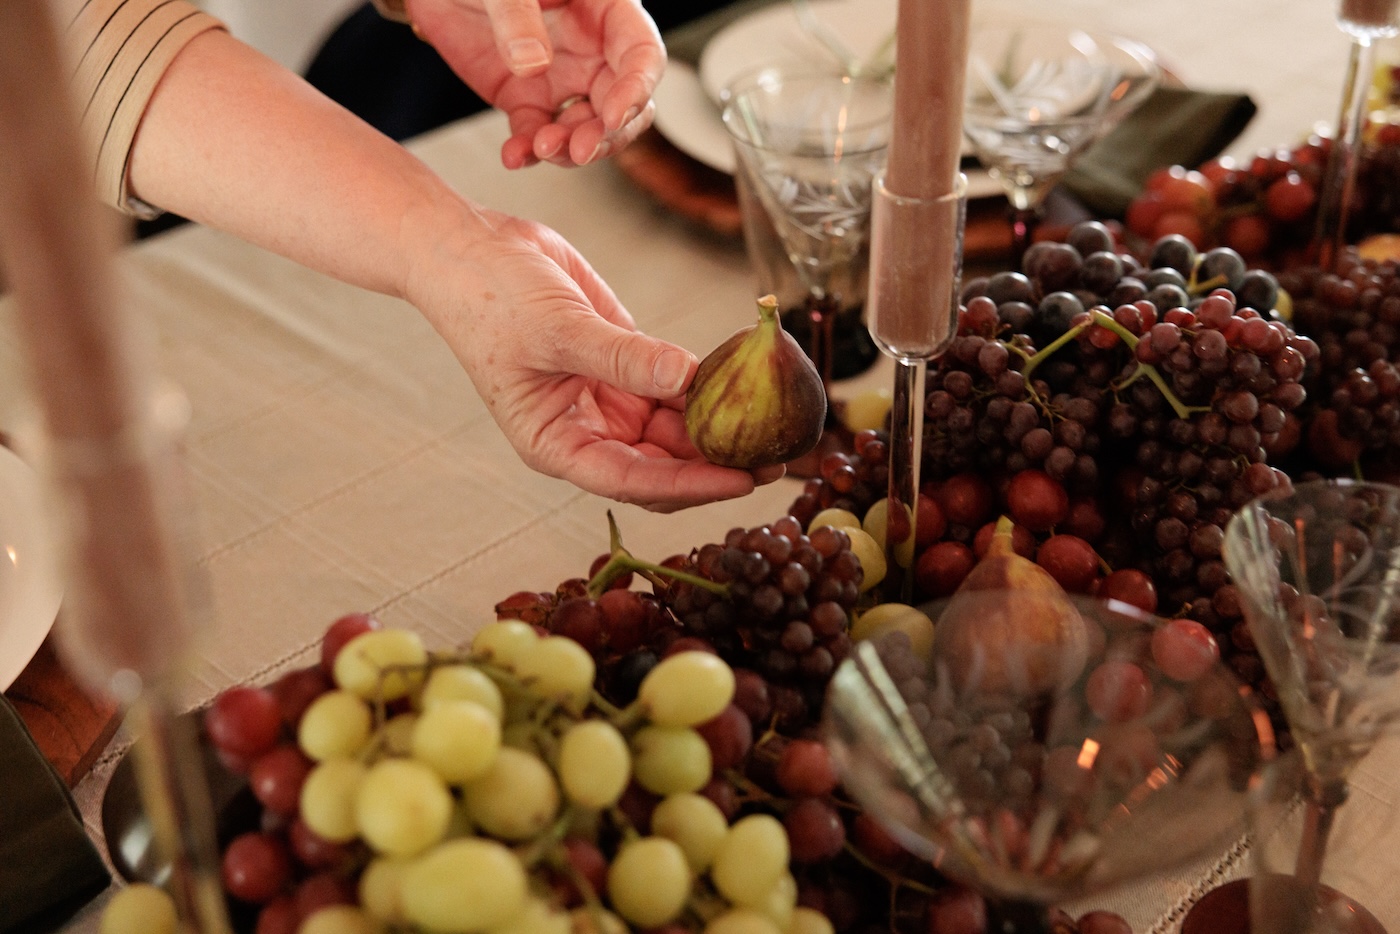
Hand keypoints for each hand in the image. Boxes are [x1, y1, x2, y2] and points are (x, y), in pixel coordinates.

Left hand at [405, 0, 663, 167]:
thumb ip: (517, 16)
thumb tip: (535, 65)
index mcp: (605, 9)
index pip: (642, 54)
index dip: (636, 88)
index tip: (614, 116)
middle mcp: (592, 49)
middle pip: (623, 102)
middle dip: (606, 133)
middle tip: (580, 150)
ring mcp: (562, 78)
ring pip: (586, 127)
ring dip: (569, 148)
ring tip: (540, 148)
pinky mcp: (526, 100)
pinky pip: (537, 134)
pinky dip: (527, 151)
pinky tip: (514, 155)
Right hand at [407, 210, 783, 511]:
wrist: (471, 249)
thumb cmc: (489, 298)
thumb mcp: (559, 329)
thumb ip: (624, 357)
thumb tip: (688, 376)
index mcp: (557, 443)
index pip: (633, 480)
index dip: (690, 484)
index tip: (742, 478)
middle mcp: (587, 432)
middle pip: (664, 467)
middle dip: (717, 465)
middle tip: (778, 457)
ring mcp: (609, 402)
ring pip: (676, 434)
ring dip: (721, 431)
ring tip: (777, 426)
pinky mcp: (627, 368)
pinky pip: (678, 389)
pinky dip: (710, 389)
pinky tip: (749, 384)